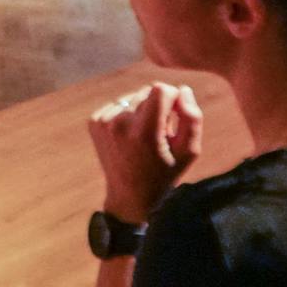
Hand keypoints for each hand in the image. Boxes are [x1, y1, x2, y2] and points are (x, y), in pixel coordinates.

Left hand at [87, 82, 202, 225]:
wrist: (129, 196)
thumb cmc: (164, 174)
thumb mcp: (188, 152)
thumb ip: (192, 118)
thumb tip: (183, 90)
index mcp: (143, 132)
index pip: (161, 90)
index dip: (174, 98)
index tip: (175, 117)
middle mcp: (119, 123)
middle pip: (147, 91)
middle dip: (159, 106)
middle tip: (160, 133)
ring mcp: (103, 122)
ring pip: (133, 96)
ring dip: (143, 110)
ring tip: (145, 136)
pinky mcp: (94, 121)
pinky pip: (119, 103)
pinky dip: (128, 114)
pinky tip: (131, 136)